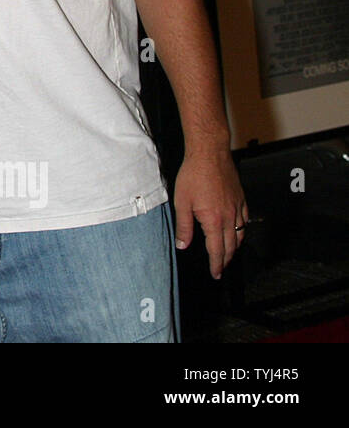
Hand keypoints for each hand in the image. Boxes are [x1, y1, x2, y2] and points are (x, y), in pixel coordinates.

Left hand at [173, 146, 247, 278]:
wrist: (209, 154)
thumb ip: (184, 226)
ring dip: (235, 247)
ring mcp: (238, 207)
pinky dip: (242, 230)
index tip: (215, 273)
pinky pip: (245, 220)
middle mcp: (229, 217)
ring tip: (228, 254)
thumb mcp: (182, 202)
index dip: (216, 264)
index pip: (217, 249)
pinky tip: (238, 231)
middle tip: (220, 268)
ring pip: (240, 234)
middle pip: (231, 246)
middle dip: (226, 260)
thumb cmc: (193, 175)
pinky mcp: (241, 198)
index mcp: (213, 220)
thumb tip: (183, 245)